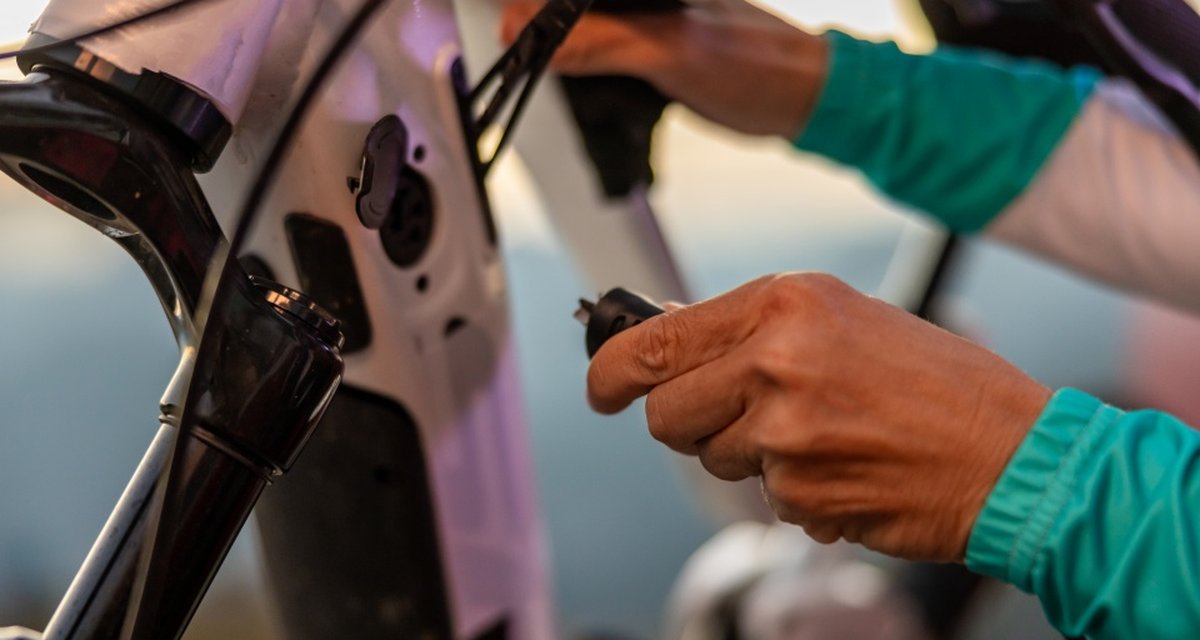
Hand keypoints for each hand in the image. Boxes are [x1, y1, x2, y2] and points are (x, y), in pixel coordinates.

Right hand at [501, 0, 829, 137]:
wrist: (801, 99)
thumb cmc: (758, 65)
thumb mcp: (670, 52)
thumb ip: (603, 44)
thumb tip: (541, 44)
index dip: (531, 8)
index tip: (511, 34)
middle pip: (566, 5)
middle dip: (538, 25)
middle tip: (524, 55)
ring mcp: (647, 16)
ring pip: (581, 24)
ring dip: (558, 47)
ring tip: (540, 64)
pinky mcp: (652, 44)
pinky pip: (603, 48)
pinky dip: (585, 66)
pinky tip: (577, 78)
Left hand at [587, 273, 1051, 561]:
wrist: (1011, 454)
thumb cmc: (940, 381)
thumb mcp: (843, 317)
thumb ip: (753, 327)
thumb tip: (670, 335)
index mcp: (785, 304)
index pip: (656, 342)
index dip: (611, 370)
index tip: (602, 386)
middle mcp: (776, 363)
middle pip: (665, 413)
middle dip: (685, 422)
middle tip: (732, 416)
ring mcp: (784, 435)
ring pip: (712, 458)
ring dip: (748, 454)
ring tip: (820, 433)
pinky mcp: (798, 496)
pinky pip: (762, 496)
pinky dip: (791, 489)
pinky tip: (844, 466)